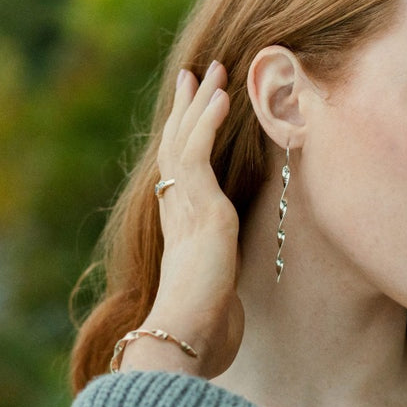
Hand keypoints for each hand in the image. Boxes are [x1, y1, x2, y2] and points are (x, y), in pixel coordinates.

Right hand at [124, 62, 243, 378]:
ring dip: (201, 103)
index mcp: (181, 227)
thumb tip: (229, 315)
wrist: (184, 336)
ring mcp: (186, 206)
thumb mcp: (216, 299)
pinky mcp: (200, 206)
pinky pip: (199, 151)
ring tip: (213, 70)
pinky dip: (209, 121)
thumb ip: (219, 291)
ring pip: (186, 140)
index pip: (180, 171)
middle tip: (195, 74)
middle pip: (177, 146)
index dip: (185, 139)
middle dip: (188, 109)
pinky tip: (220, 96)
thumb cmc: (200, 329)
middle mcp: (178, 210)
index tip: (193, 114)